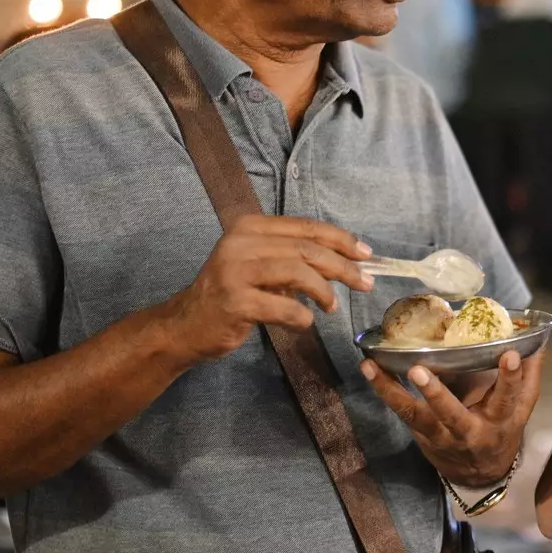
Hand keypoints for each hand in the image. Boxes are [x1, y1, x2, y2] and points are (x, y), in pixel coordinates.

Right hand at [166, 215, 374, 360]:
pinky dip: (302, 316)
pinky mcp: (235, 302)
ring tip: (332, 306)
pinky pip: (283, 307)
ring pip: (298, 272)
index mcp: (250, 227)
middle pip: (306, 249)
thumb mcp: (260, 265)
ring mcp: (235, 271)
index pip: (305, 227)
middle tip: (365, 283)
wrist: (186, 325)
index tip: (366, 253)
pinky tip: (305, 321)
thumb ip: (293, 257)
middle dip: (342, 266)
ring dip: (325, 291)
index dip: (340, 239)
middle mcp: (240, 242)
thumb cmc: (231, 294)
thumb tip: (345, 259)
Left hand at [360, 350, 544, 486]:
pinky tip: (369, 369)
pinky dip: (384, 390)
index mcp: (500, 421)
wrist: (479, 476)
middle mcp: (469, 431)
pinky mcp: (421, 435)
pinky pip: (401, 413)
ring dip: (393, 392)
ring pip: (415, 415)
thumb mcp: (521, 411)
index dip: (510, 378)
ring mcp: (441, 436)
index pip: (508, 398)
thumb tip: (539, 340)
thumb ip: (529, 377)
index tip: (510, 354)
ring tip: (374, 367)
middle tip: (419, 370)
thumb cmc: (502, 433)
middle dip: (436, 394)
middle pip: (452, 415)